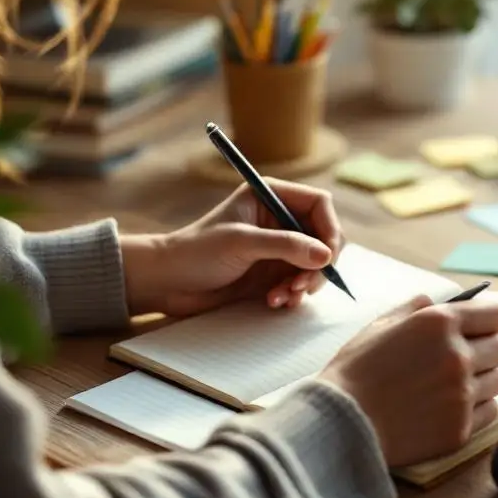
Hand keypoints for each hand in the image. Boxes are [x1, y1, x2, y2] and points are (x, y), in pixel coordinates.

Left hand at [121, 179, 343, 317]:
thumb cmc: (196, 252)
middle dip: (318, 264)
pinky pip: (299, 283)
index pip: (320, 205)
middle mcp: (279, 219)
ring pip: (314, 265)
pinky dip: (293, 295)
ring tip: (281, 297)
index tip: (327, 257)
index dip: (330, 229)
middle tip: (302, 285)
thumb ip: (285, 245)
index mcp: (271, 196)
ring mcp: (277, 248)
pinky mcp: (272, 273)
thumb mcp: (241, 242)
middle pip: (324, 238)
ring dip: (304, 284)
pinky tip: (274, 301)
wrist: (167, 282)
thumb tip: (326, 255)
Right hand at [317, 295, 497, 466]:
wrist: (340, 423)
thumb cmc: (354, 372)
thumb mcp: (379, 326)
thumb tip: (434, 301)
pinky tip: (447, 407)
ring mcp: (462, 395)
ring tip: (452, 385)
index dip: (488, 320)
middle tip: (465, 357)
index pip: (497, 314)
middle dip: (487, 349)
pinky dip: (475, 408)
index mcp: (439, 323)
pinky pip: (490, 411)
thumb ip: (413, 309)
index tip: (479, 328)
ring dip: (482, 379)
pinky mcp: (461, 428)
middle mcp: (457, 356)